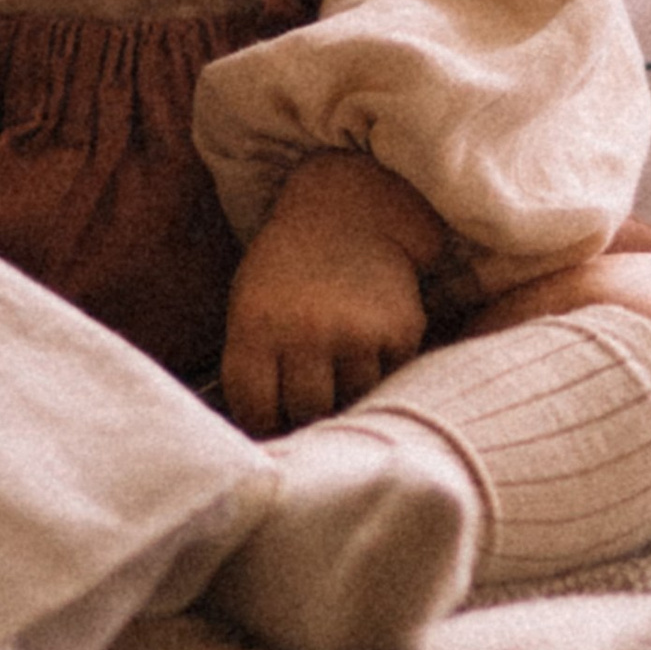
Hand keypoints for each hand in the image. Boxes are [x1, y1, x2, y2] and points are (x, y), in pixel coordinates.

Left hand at [221, 154, 441, 435]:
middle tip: (312, 390)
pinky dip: (381, 369)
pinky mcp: (399, 331)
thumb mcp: (251, 304)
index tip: (273, 420)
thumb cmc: (288, 269)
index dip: (263, 423)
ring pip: (353, 400)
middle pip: (307, 411)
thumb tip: (266, 436)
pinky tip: (368, 337)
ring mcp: (357, 333)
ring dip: (347, 390)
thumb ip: (253, 364)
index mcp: (256, 326)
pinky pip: (390, 377)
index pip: (255, 410)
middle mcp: (306, 332)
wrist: (349, 213)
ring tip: (340, 356)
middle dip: (307, 410)